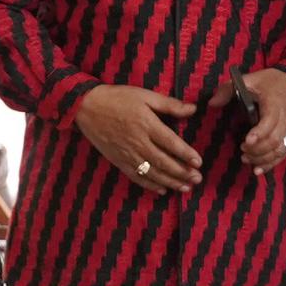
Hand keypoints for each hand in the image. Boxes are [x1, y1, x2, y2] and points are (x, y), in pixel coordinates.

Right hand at [75, 85, 204, 193]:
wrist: (86, 107)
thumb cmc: (118, 98)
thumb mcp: (145, 95)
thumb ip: (169, 104)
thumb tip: (193, 109)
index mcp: (146, 124)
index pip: (171, 143)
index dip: (186, 154)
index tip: (199, 162)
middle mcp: (138, 142)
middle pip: (163, 162)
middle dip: (182, 172)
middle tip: (197, 179)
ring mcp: (127, 154)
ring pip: (152, 172)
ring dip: (170, 182)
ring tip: (185, 188)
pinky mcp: (118, 161)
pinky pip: (136, 176)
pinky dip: (150, 185)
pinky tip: (162, 190)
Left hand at [235, 67, 285, 170]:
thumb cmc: (271, 81)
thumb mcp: (250, 79)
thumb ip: (228, 90)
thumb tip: (211, 104)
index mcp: (275, 103)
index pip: (270, 122)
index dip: (258, 135)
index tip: (245, 142)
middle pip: (274, 140)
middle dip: (257, 150)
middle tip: (242, 152)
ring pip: (280, 150)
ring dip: (263, 159)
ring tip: (247, 159)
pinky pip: (285, 153)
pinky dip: (272, 163)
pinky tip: (259, 169)